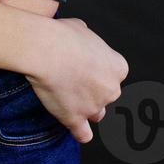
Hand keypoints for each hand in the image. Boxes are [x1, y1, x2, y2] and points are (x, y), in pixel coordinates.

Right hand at [21, 16, 128, 144]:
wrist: (45, 50)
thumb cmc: (62, 36)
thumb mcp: (82, 28)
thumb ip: (87, 40)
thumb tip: (81, 38)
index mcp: (118, 67)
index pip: (114, 74)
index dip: (99, 71)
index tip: (86, 67)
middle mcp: (111, 89)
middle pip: (107, 95)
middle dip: (94, 90)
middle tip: (74, 79)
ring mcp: (94, 106)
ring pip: (96, 114)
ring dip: (87, 109)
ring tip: (69, 98)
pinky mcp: (75, 119)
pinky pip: (83, 134)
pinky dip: (80, 132)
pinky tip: (75, 127)